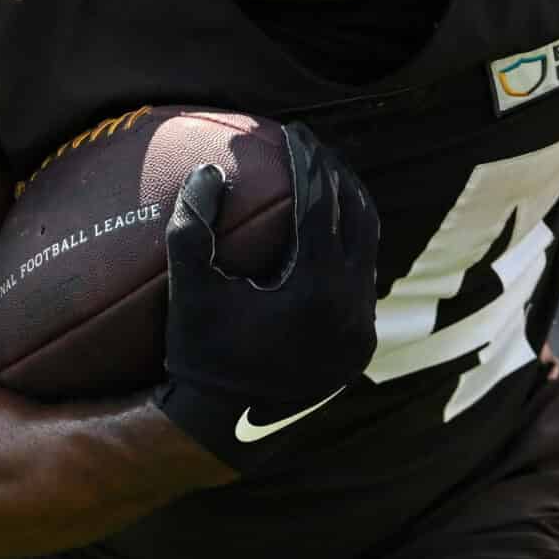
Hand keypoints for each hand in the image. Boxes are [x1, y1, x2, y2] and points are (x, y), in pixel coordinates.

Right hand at [152, 123, 379, 472]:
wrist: (224, 427)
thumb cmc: (200, 353)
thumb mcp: (189, 288)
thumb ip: (192, 225)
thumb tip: (211, 170)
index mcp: (316, 285)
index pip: (322, 202)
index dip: (308, 160)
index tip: (293, 131)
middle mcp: (350, 304)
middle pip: (358, 216)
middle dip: (336, 174)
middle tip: (311, 146)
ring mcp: (361, 326)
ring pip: (370, 248)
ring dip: (351, 207)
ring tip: (326, 178)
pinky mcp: (361, 344)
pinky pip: (364, 280)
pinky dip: (351, 247)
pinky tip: (331, 231)